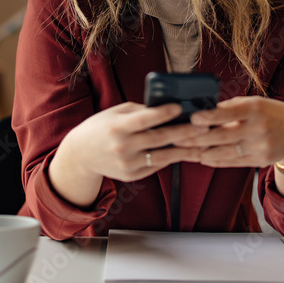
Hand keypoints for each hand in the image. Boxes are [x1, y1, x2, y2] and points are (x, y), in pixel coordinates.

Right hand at [60, 101, 211, 183]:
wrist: (81, 155)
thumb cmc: (102, 127)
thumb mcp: (116, 113)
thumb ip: (140, 111)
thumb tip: (167, 108)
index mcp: (117, 127)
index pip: (144, 120)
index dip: (163, 113)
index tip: (180, 107)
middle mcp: (123, 147)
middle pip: (159, 139)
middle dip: (184, 132)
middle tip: (202, 125)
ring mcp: (128, 164)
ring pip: (163, 157)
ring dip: (185, 149)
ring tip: (202, 142)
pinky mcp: (132, 176)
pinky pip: (156, 165)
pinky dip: (171, 158)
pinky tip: (185, 150)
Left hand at [187, 96, 283, 168]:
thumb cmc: (271, 113)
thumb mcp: (255, 102)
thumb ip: (231, 107)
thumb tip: (203, 110)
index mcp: (256, 109)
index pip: (229, 113)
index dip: (209, 117)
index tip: (192, 117)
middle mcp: (258, 129)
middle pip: (222, 136)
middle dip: (197, 138)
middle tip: (176, 137)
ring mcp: (259, 147)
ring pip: (224, 152)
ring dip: (201, 152)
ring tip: (183, 149)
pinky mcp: (259, 161)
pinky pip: (232, 162)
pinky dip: (215, 160)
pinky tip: (201, 157)